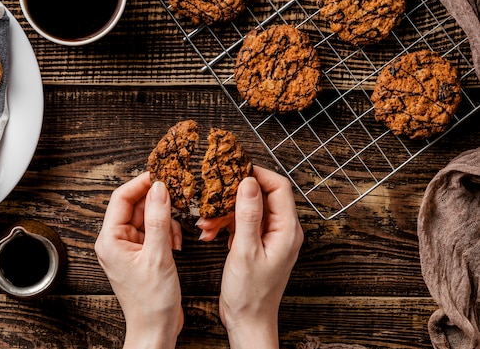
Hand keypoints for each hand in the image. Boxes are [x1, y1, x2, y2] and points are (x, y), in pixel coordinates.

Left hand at [95, 172, 183, 348]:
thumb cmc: (151, 301)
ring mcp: (129, 247)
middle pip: (136, 206)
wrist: (156, 329)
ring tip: (176, 236)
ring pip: (148, 218)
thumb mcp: (158, 255)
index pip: (121, 198)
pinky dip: (167, 233)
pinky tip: (176, 245)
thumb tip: (159, 188)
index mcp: (110, 239)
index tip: (161, 174)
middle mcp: (116, 241)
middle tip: (178, 199)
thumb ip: (158, 219)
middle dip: (158, 204)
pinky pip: (154, 231)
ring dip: (165, 221)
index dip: (141, 183)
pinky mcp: (141, 254)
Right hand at [199, 166, 302, 347]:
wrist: (248, 321)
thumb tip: (248, 182)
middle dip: (234, 195)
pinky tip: (209, 232)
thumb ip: (248, 215)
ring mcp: (270, 237)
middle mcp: (283, 230)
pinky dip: (225, 225)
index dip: (257, 174)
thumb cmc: (250, 293)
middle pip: (262, 196)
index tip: (234, 170)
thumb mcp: (245, 251)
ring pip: (248, 209)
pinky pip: (242, 223)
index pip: (279, 187)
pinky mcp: (258, 244)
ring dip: (225, 213)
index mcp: (287, 230)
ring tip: (206, 223)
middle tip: (213, 196)